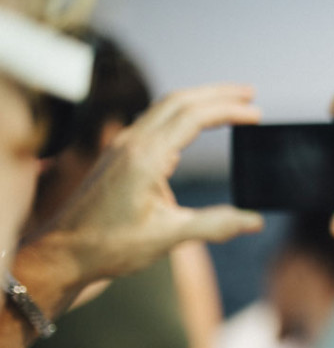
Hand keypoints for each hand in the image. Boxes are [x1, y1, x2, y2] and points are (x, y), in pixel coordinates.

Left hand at [41, 84, 263, 282]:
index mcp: (145, 157)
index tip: (257, 114)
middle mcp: (132, 142)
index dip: (229, 111)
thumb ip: (215, 225)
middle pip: (180, 100)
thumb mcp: (169, 237)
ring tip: (230, 102)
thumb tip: (255, 221)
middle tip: (251, 94)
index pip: (194, 117)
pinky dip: (181, 113)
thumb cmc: (109, 246)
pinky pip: (154, 120)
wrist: (63, 253)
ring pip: (165, 107)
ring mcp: (122, 146)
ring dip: (199, 99)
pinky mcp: (119, 155)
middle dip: (218, 93)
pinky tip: (193, 125)